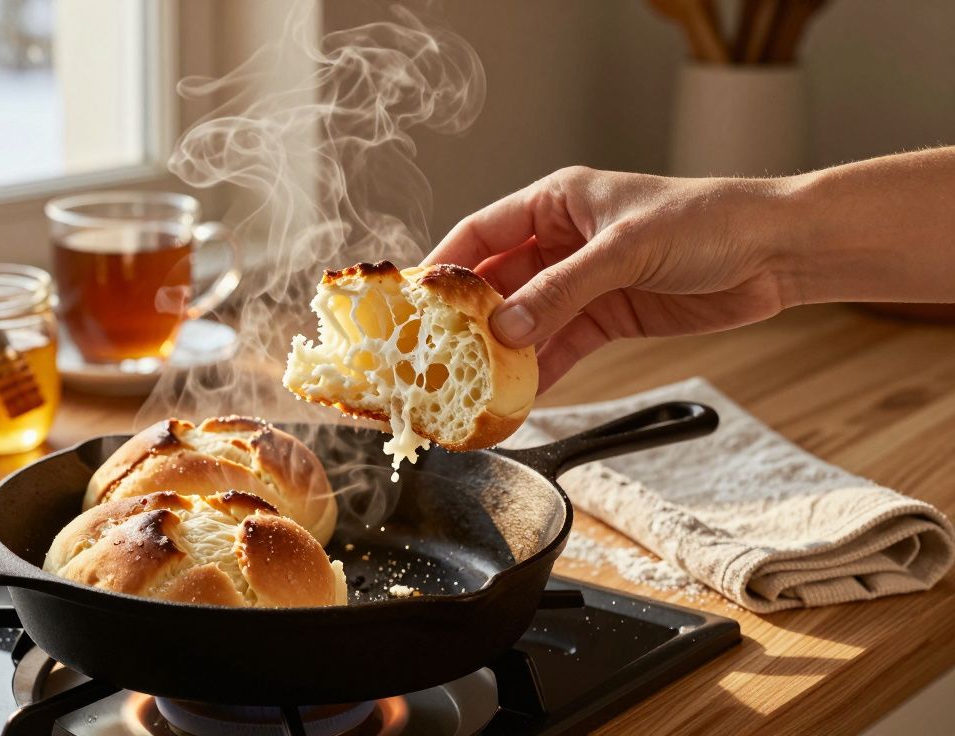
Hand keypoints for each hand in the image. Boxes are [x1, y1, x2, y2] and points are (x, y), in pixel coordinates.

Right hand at [425, 166, 797, 391]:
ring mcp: (583, 282)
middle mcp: (561, 241)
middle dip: (469, 320)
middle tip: (437, 356)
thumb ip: (562, 290)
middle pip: (497, 283)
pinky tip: (520, 394)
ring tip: (473, 384)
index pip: (480, 233)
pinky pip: (560, 346)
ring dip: (503, 353)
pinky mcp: (608, 316)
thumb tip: (504, 327)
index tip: (412, 304)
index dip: (443, 267)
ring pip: (526, 321)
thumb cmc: (708, 221)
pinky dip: (541, 371)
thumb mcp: (626, 249)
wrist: (777, 252)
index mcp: (556, 203)